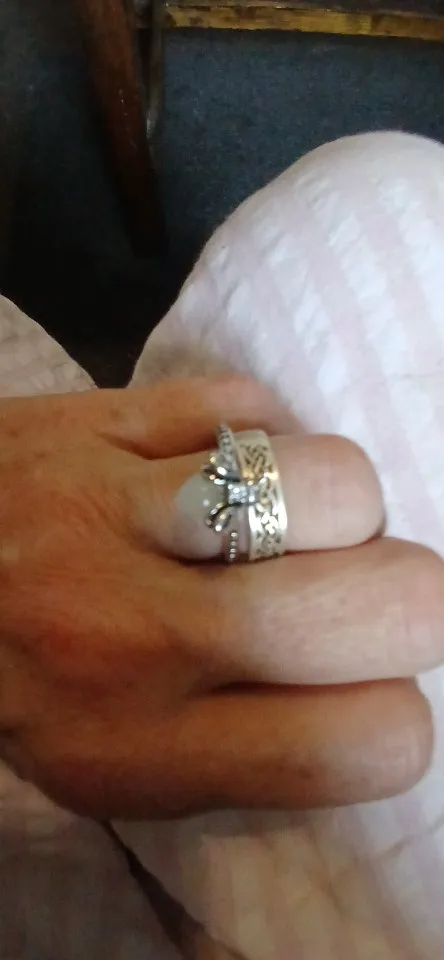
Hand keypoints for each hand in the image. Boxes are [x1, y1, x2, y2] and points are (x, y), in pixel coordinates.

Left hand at [0, 377, 441, 818]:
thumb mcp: (116, 769)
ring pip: (331, 484)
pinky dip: (263, 435)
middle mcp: (139, 637)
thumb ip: (247, 750)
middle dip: (407, 598)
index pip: (370, 741)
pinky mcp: (92, 420)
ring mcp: (111, 514)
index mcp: (149, 750)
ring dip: (342, 506)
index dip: (398, 714)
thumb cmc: (20, 685)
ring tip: (295, 522)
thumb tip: (374, 689)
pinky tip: (223, 467)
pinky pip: (249, 404)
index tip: (359, 689)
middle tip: (354, 593)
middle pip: (392, 602)